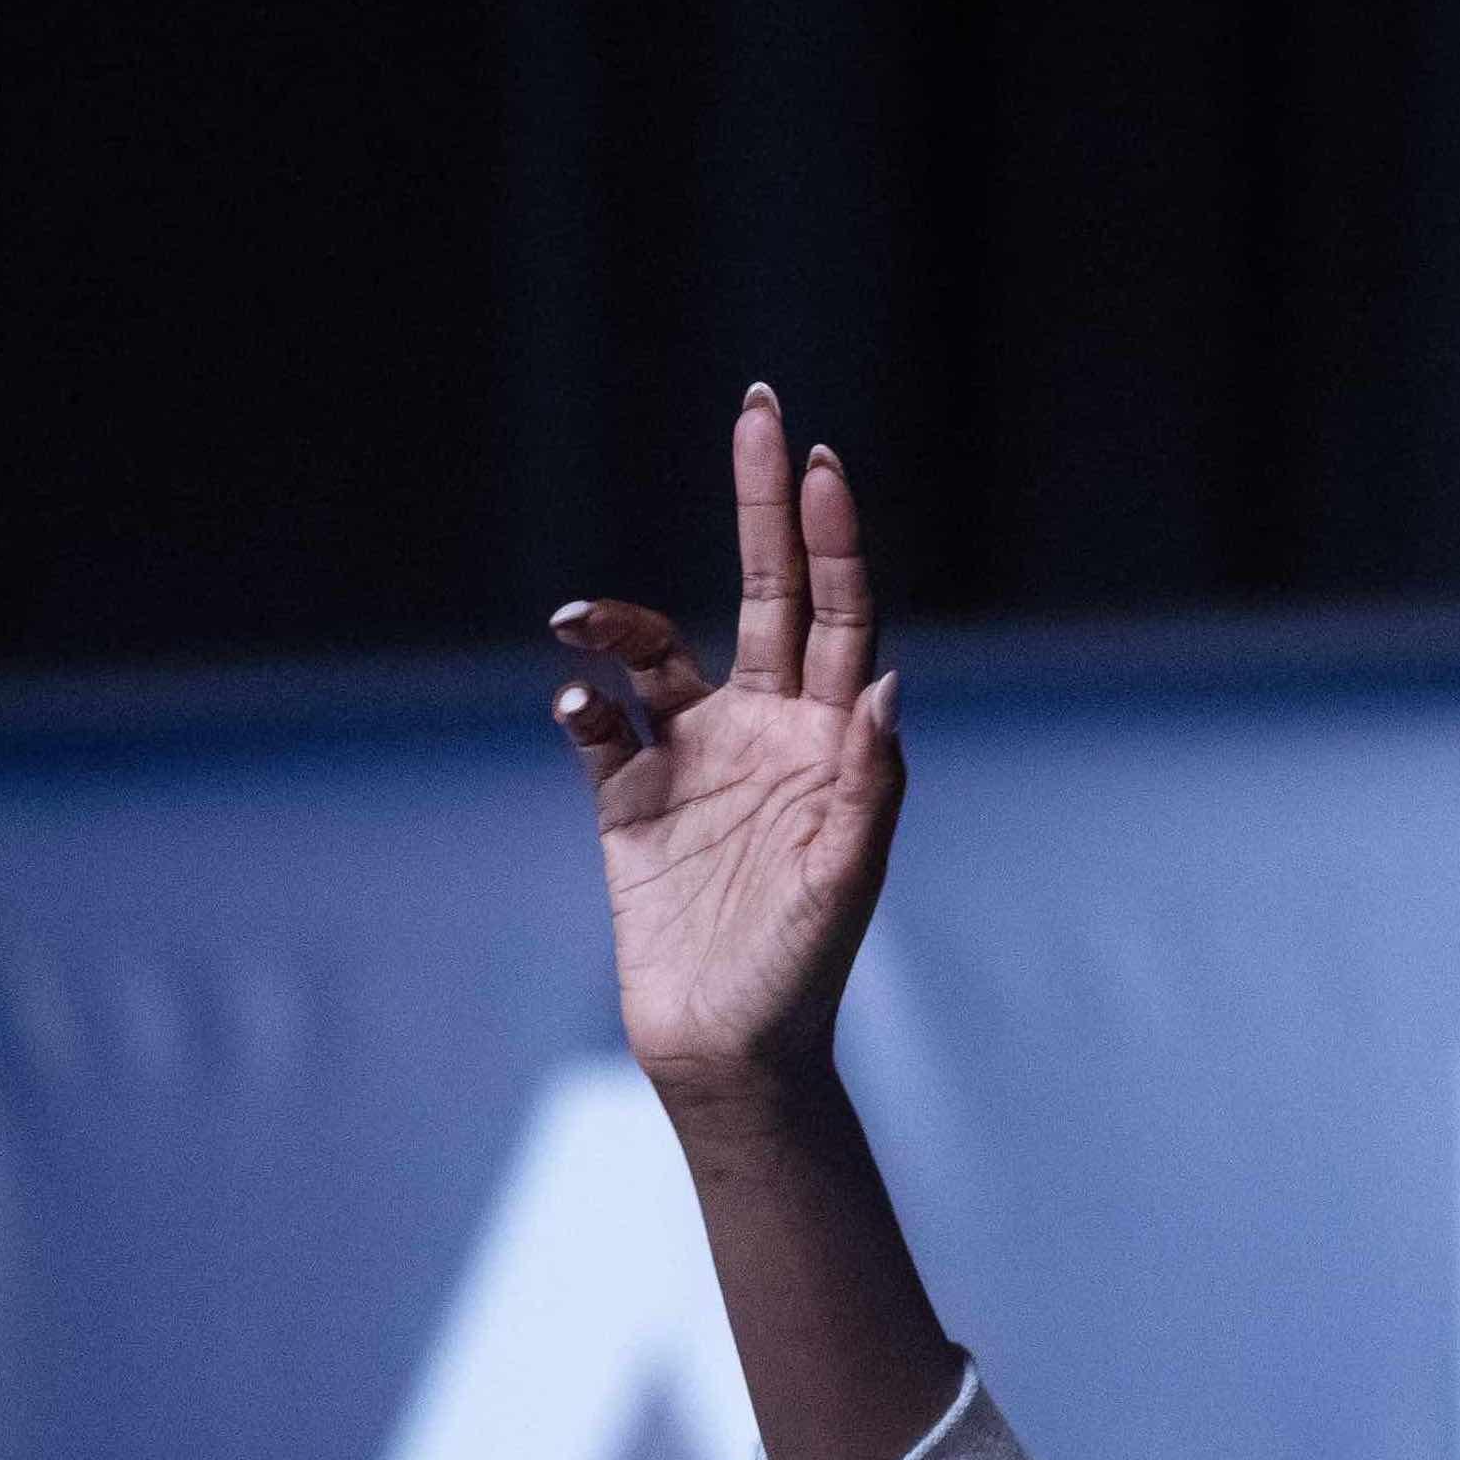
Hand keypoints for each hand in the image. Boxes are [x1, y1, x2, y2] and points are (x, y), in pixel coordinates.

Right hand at [554, 390, 907, 1119]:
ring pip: (657, 650)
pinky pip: (597, 725)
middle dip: (761, 503)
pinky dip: (581, 702)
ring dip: (621, 623)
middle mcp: (767, 730)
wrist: (728, 1052)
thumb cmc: (802, 969)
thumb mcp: (847, 877)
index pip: (838, 614)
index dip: (831, 538)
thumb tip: (885, 686)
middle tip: (757, 408)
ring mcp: (695, 759)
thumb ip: (868, 782)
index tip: (817, 461)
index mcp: (832, 740)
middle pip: (767, 591)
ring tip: (581, 624)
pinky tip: (573, 703)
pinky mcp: (629, 798)